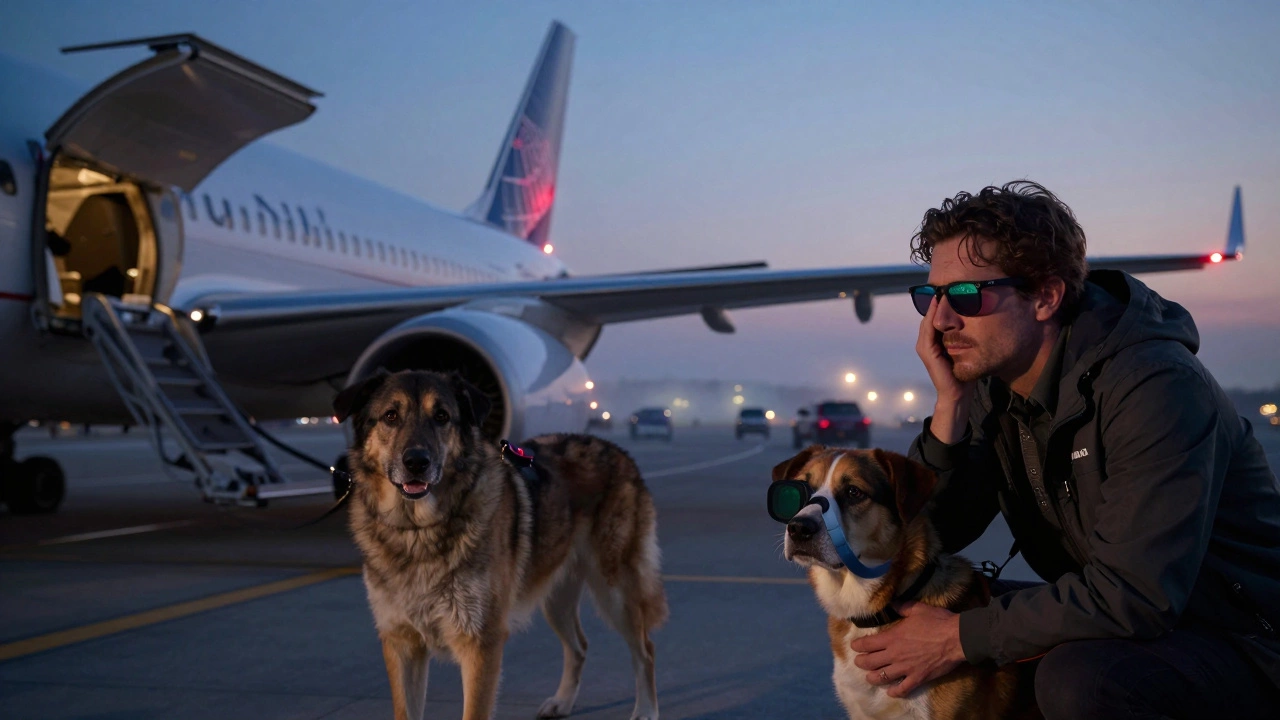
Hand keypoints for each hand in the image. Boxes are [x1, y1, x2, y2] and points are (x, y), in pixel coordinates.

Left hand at [850, 602, 965, 698]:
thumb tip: (893, 604)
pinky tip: (890, 692)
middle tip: (858, 661)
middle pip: (870, 662)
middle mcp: (895, 654)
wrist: (956, 638)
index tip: (854, 646)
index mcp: (893, 637)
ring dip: (872, 678)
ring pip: (882, 677)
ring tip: (869, 677)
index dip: (858, 646)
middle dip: (861, 662)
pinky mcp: (918, 678)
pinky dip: (895, 692)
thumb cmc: (937, 622)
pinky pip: (903, 689)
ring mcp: (906, 668)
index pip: (867, 644)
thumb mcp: (917, 609)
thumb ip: (902, 607)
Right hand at [915, 299, 972, 442]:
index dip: (943, 303)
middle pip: (931, 315)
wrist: (959, 394)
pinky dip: (933, 316)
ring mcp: (925, 346)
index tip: (952, 288)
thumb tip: (981, 319)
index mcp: (935, 341)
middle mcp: (927, 342)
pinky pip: (928, 328)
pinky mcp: (927, 351)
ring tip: (942, 290)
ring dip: (934, 305)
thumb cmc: (965, 373)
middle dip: (937, 300)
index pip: (937, 316)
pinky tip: (940, 304)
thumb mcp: (967, 349)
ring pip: (928, 319)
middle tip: (945, 283)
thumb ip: (968, 336)